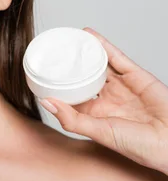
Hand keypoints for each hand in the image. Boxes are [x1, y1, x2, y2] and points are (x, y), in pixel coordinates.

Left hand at [39, 27, 167, 173]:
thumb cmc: (141, 146)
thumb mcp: (99, 133)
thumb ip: (72, 119)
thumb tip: (46, 102)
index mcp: (96, 114)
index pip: (71, 96)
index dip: (57, 85)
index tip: (39, 74)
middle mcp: (107, 98)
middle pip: (83, 76)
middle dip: (68, 66)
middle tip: (50, 51)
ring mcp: (121, 86)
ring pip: (98, 63)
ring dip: (84, 52)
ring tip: (66, 39)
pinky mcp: (135, 75)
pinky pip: (115, 56)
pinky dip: (102, 44)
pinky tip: (88, 34)